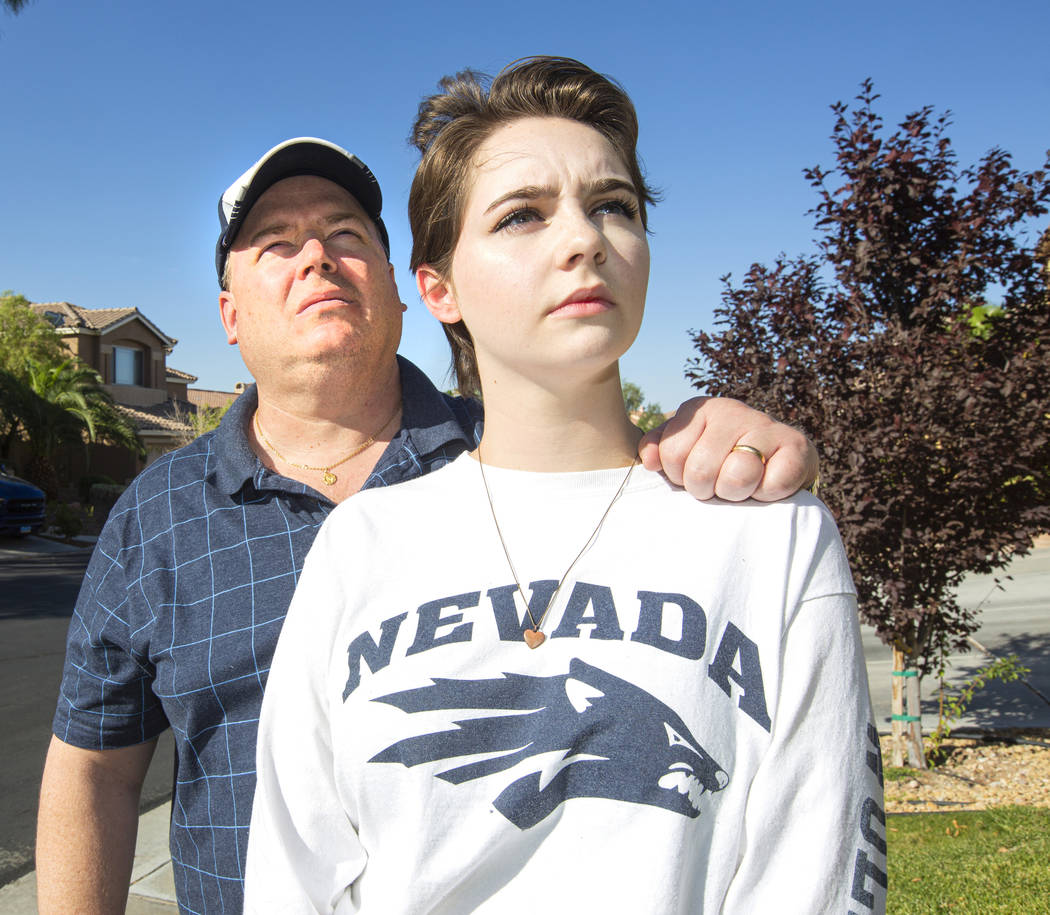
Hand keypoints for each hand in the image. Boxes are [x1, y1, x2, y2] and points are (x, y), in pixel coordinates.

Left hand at [638, 397, 817, 500]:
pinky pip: (772, 484)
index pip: (671, 454)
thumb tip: (648, 461)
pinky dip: (767, 494)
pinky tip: (766, 484)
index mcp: (700, 409)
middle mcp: (731, 410)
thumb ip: (661, 451)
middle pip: (700, 470)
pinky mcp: (795, 445)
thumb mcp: (686, 451)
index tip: (692, 475)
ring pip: (736, 475)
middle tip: (718, 484)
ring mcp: (765, 424)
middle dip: (706, 490)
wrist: (779, 461)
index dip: (680, 477)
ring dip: (736, 493)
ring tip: (740, 485)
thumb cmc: (722, 459)